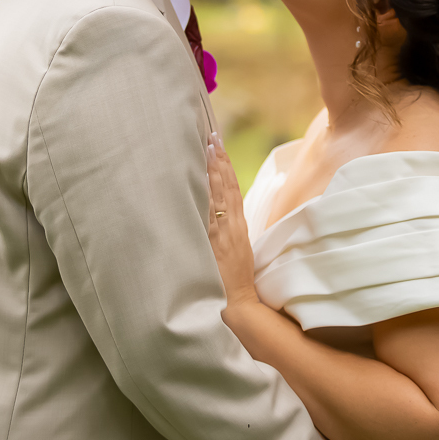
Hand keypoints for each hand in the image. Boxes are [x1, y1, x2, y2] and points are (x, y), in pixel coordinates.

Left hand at [206, 132, 259, 309]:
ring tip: (207, 146)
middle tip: (211, 135)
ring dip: (212, 168)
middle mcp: (232, 225)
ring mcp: (222, 232)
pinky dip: (206, 192)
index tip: (219, 145)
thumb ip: (226, 231)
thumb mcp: (234, 250)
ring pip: (218, 193)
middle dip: (219, 159)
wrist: (237, 304)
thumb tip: (214, 214)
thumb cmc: (233, 281)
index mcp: (239, 226)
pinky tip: (199, 176)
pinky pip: (209, 211)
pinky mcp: (213, 241)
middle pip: (226, 185)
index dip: (226, 166)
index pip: (233, 188)